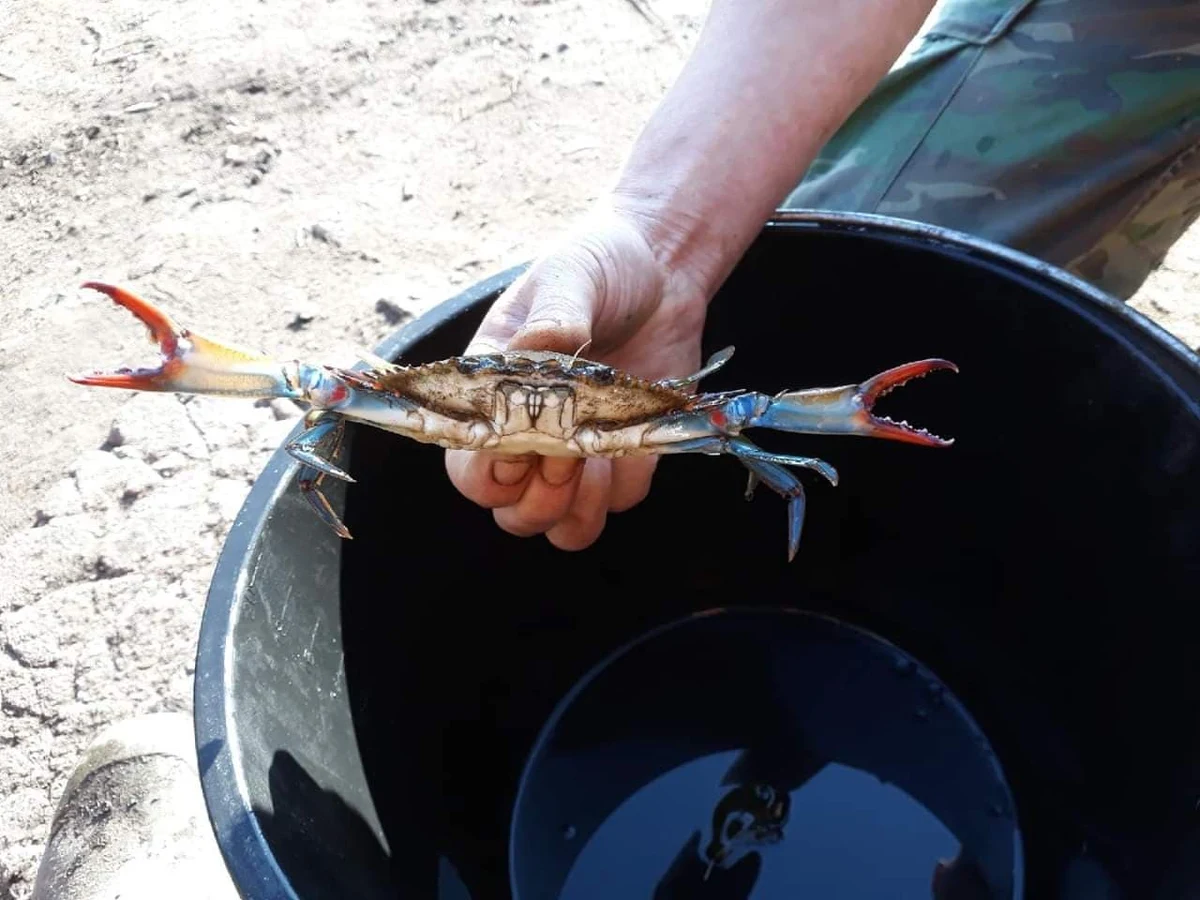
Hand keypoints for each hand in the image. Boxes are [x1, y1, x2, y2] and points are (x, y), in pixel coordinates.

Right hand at [444, 200, 708, 551]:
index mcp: (492, 388)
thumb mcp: (571, 274)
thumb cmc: (602, 264)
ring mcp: (574, 449)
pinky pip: (613, 506)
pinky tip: (631, 446)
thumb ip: (554, 311)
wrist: (667, 266)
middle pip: (503, 506)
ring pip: (552, 522)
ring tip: (597, 460)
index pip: (464, 460)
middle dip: (533, 497)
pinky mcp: (623, 457)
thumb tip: (541, 343)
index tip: (526, 444)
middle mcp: (525, 428)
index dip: (489, 471)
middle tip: (569, 455)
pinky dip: (619, 491)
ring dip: (572, 509)